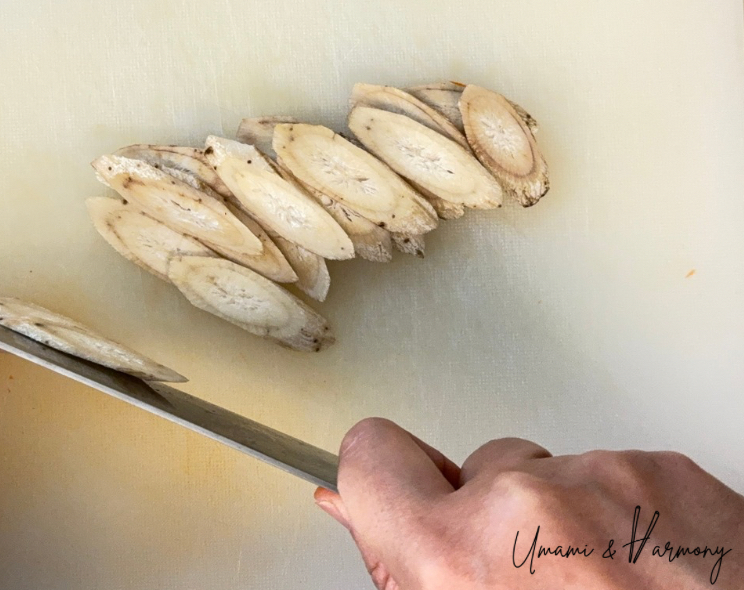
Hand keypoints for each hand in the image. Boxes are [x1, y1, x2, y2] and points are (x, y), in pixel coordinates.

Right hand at [316, 418, 743, 588]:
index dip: (382, 484)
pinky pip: (617, 479)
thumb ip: (408, 571)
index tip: (393, 496)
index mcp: (459, 560)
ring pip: (554, 473)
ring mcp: (609, 479)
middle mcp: (531, 503)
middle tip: (537, 586)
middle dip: (496, 517)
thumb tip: (360, 513)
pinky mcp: (671, 471)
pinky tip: (655, 580)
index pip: (371, 455)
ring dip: (570, 521)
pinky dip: (627, 521)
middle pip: (477, 469)